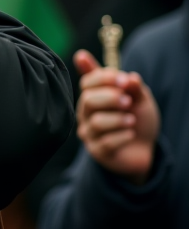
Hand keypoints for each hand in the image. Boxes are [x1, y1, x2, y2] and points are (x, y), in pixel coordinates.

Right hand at [74, 49, 160, 183]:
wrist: (144, 148)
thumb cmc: (137, 119)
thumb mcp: (141, 100)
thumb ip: (135, 88)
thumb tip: (131, 77)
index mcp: (92, 95)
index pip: (87, 82)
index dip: (104, 78)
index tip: (125, 80)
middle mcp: (85, 113)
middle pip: (88, 100)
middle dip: (110, 98)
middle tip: (128, 101)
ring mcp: (89, 132)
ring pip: (96, 122)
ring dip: (118, 120)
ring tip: (132, 121)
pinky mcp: (96, 151)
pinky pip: (106, 142)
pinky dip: (122, 137)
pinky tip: (131, 135)